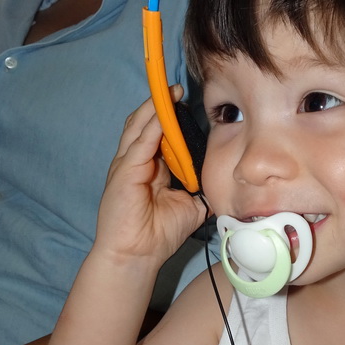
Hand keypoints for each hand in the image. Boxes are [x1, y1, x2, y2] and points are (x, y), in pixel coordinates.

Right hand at [95, 91, 205, 267]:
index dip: (170, 117)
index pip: (158, 133)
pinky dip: (151, 127)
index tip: (186, 102)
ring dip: (155, 108)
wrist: (136, 256)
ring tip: (170, 91)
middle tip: (178, 87)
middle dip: (161, 104)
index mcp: (150, 168)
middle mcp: (136, 161)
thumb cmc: (158, 235)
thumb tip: (220, 179)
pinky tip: (163, 115)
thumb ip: (201, 189)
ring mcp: (127, 165)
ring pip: (139, 127)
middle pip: (145, 123)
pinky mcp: (124, 172)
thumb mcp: (190, 206)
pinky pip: (139, 144)